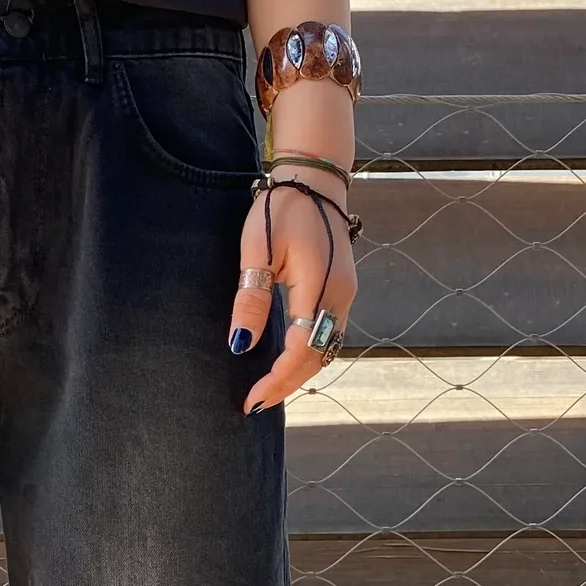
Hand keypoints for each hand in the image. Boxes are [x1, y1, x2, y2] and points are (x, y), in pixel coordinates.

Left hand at [228, 181, 357, 413]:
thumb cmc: (280, 209)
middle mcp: (339, 296)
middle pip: (317, 357)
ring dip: (298, 374)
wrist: (314, 181)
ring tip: (267, 392)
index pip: (302, 349)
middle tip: (254, 404)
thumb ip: (251, 300)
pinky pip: (328, 335)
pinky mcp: (341, 292)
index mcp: (319, 285)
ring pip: (326, 350)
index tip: (251, 399)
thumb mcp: (256, 250)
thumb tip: (241, 345)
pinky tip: (286, 365)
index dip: (277, 379)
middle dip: (286, 385)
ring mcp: (345, 295)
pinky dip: (308, 356)